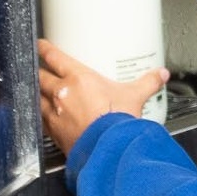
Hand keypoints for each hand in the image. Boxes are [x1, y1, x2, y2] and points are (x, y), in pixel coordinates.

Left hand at [39, 40, 170, 158]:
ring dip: (37, 95)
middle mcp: (62, 93)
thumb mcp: (135, 97)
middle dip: (38, 72)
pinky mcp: (53, 132)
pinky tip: (45, 119)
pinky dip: (40, 117)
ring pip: (36, 97)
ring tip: (40, 94)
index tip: (41, 46)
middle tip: (39, 70)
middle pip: (40, 77)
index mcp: (79, 78)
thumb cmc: (118, 123)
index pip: (55, 57)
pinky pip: (40, 120)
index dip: (44, 49)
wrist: (109, 150)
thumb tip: (160, 75)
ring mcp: (54, 113)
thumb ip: (148, 83)